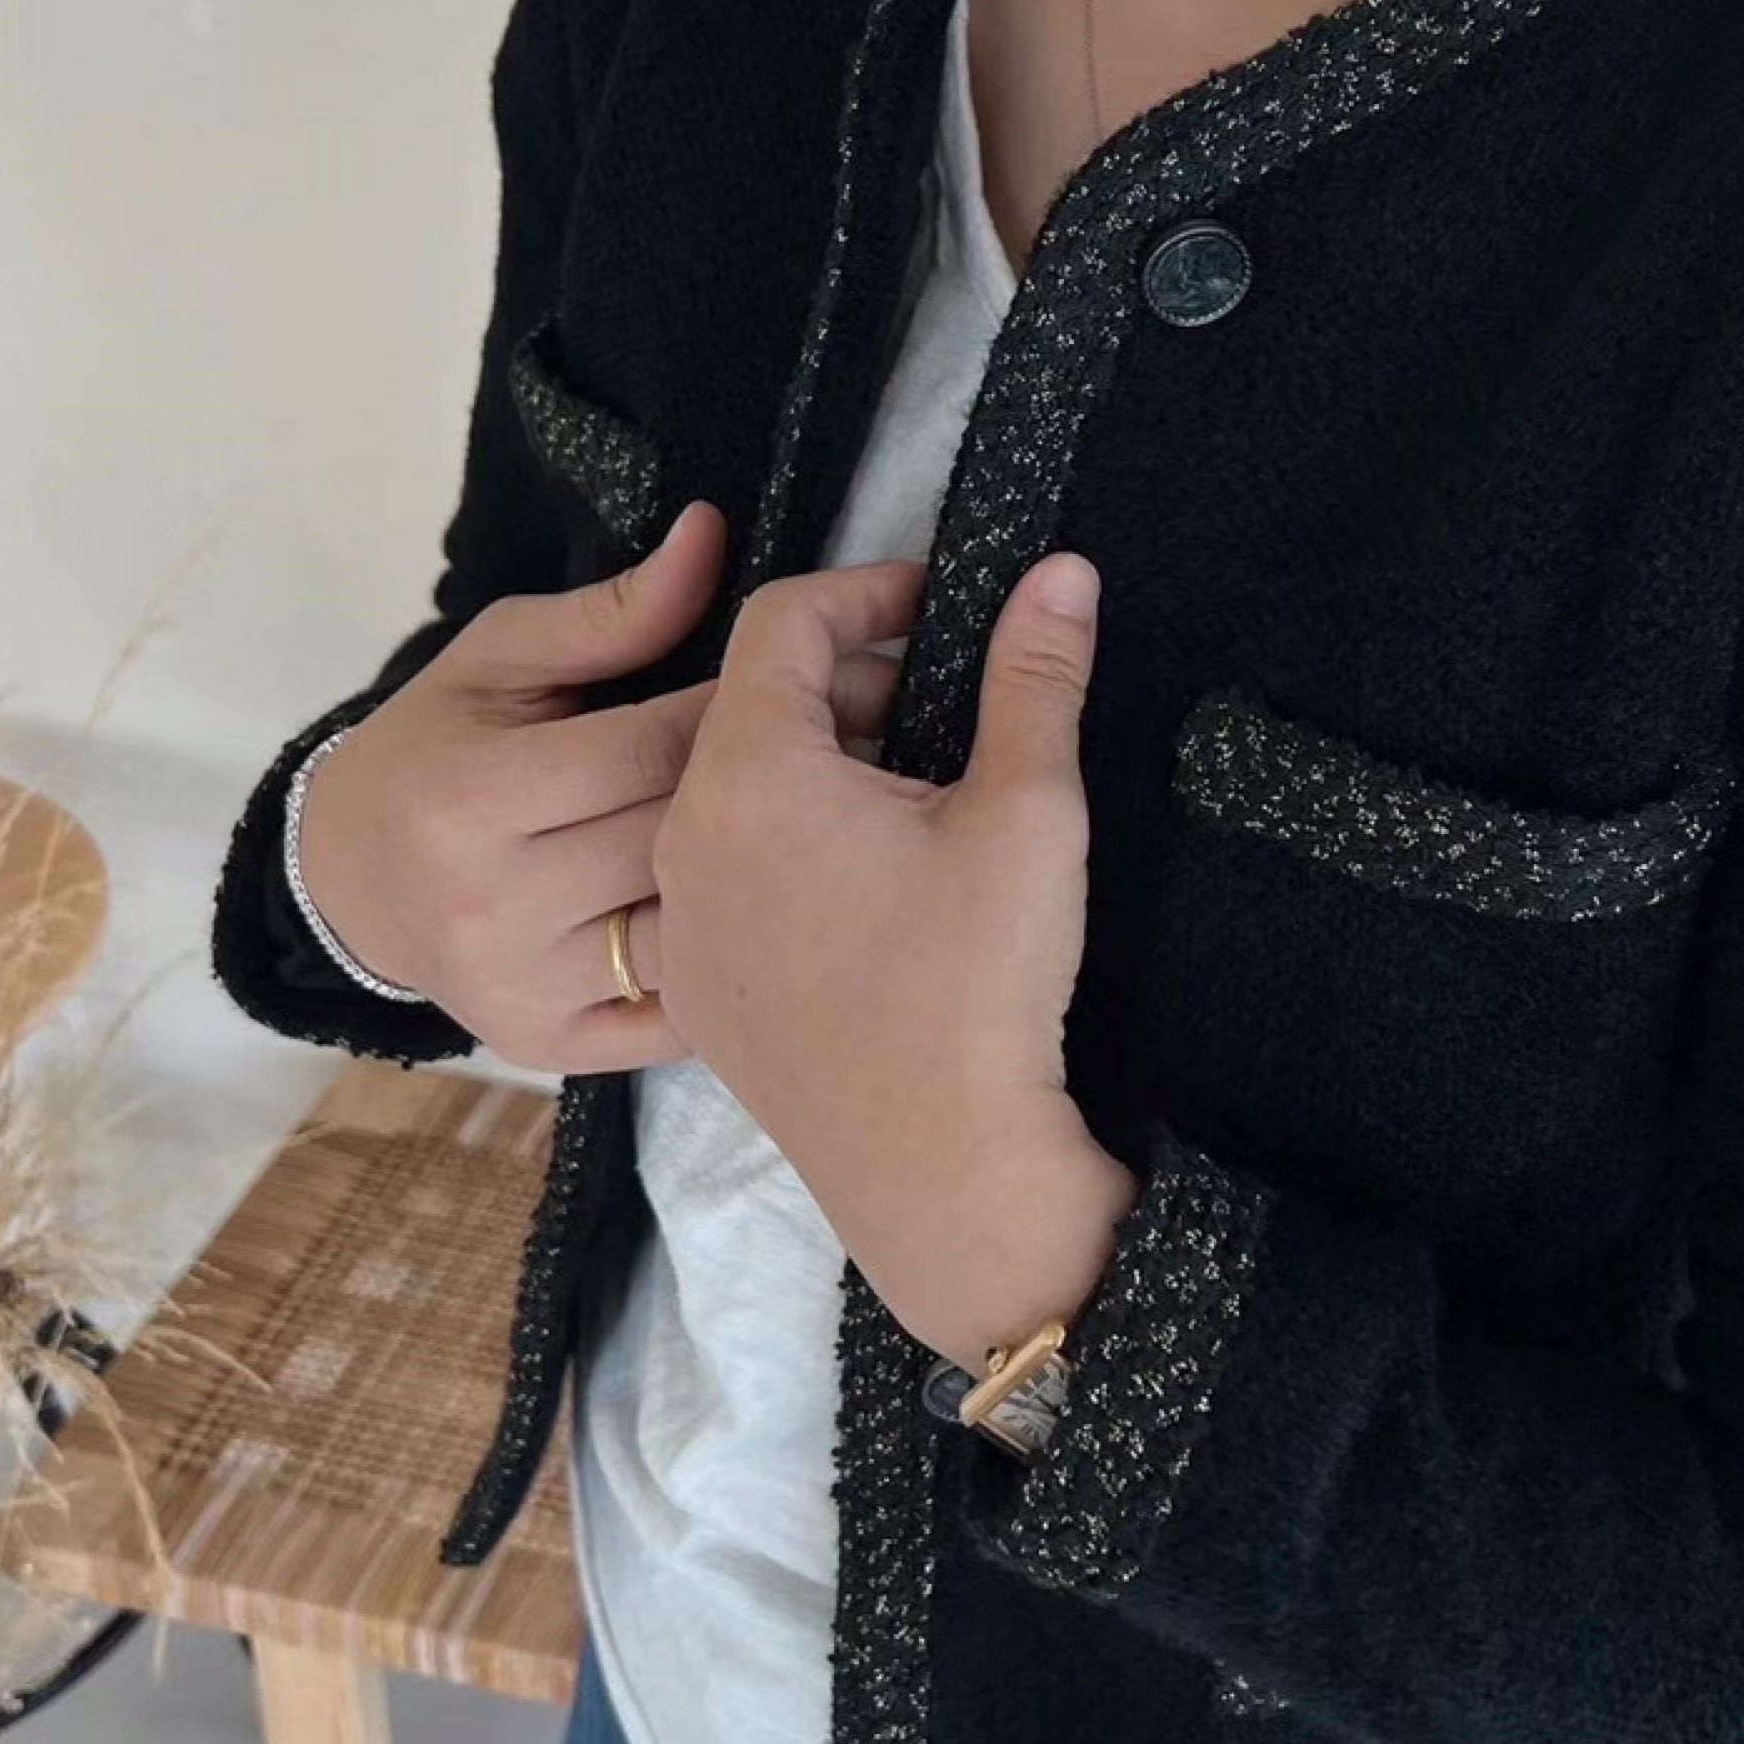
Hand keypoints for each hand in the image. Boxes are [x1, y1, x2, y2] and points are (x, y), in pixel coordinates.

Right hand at [296, 504, 904, 1074]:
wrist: (352, 883)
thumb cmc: (438, 750)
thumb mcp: (497, 659)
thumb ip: (611, 613)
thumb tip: (712, 535)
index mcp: (476, 796)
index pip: (657, 745)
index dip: (763, 706)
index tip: (850, 670)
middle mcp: (496, 903)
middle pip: (685, 838)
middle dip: (794, 784)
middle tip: (885, 741)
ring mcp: (526, 987)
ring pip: (696, 929)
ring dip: (783, 881)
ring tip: (854, 829)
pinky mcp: (552, 1045)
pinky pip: (679, 1009)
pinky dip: (735, 964)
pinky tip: (789, 921)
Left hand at [653, 551, 1139, 1368]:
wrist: (940, 1171)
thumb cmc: (980, 984)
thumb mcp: (1027, 811)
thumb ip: (1035, 675)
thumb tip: (1060, 571)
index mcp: (749, 773)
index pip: (780, 622)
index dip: (864, 590)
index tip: (934, 603)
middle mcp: (685, 840)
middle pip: (748, 710)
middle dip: (847, 686)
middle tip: (942, 710)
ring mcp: (683, 927)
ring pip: (734, 802)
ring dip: (815, 775)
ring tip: (911, 804)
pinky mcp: (700, 997)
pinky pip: (727, 888)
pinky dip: (787, 858)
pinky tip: (868, 895)